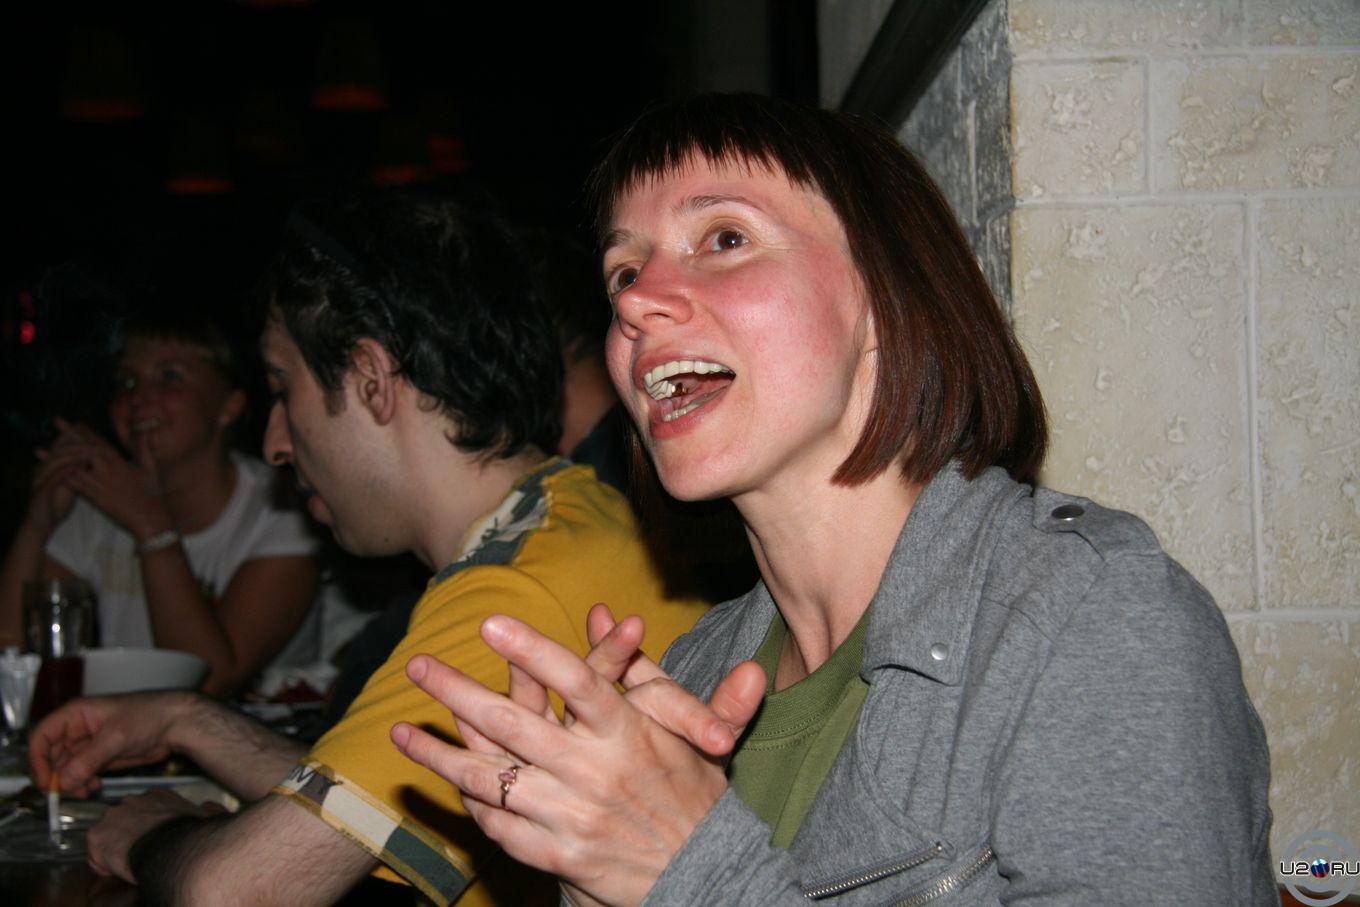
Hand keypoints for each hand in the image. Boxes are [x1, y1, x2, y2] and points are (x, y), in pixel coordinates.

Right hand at [24, 443, 86, 532]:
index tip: (95, 436)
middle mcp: (42, 469)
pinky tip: (75, 469)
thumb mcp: (70, 484)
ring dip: (72, 457)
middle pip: (58, 451)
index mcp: (49, 466)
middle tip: (94, 443)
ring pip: (54, 462)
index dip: (76, 439)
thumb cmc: (57, 503)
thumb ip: (78, 470)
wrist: (42, 523)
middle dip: (76, 445)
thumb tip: (92, 456)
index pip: (60, 446)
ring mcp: (39, 480)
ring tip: (88, 453)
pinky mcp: (39, 493)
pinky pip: (51, 480)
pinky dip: (63, 473)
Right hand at [29, 692, 197, 797]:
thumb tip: (63, 783)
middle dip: (55, 777)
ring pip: (66, 769)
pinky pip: (82, 773)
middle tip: (63, 795)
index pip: (42, 737)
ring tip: (85, 792)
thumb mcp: (115, 738)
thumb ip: (87, 761)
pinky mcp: (101, 757)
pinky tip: (94, 787)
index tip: (45, 782)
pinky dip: (83, 783)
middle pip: (51, 757)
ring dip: (70, 783)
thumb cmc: (148, 717)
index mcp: (75, 715)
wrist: (177, 723)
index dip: (37, 761)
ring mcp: (89, 744)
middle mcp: (78, 729)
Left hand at [50, 419, 170, 539]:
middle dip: (70, 435)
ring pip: (76, 466)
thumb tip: (144, 432)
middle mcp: (109, 469)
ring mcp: (101, 483)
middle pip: (85, 448)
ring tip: (43, 450)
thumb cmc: (153, 494)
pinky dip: (64, 478)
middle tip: (56, 422)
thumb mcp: (151, 469)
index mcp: (121, 461)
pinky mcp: (96, 498)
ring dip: (59, 457)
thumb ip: (144, 450)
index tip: (75, 422)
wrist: (150, 518)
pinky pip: (76, 486)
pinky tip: (51, 472)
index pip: (100, 442)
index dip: (86, 431)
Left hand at [87, 789, 211, 882]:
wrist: (172, 849)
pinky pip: (95, 856)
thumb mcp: (205, 817)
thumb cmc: (190, 836)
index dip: (146, 828)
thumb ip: (208, 809)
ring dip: (116, 850)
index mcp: (156, 795)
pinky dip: (104, 866)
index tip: (152, 840)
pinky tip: (119, 870)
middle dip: (127, 836)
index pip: (143, 810)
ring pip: (107, 837)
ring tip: (130, 863)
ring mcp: (112, 816)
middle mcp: (131, 800)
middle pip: (122, 820)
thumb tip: (212, 806)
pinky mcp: (97, 835)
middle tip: (139, 853)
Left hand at [392, 613, 764, 905]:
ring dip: (439, 755)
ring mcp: (573, 816)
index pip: (577, 682)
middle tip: (418, 666)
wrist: (704, 869)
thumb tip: (605, 612)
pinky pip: (500, 825)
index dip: (532, 650)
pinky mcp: (559, 854)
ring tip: (399, 733)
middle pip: (513, 725)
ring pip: (491, 780)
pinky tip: (446, 782)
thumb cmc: (691, 785)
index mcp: (628, 733)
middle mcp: (595, 772)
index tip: (490, 624)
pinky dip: (472, 802)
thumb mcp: (680, 721)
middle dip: (457, 691)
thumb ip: (639, 665)